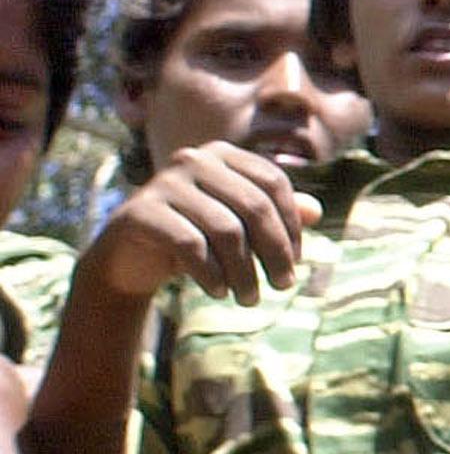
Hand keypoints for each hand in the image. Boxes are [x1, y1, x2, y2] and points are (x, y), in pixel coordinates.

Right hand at [82, 143, 320, 305]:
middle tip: (284, 286)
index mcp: (222, 154)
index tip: (297, 262)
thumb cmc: (195, 236)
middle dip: (275, 251)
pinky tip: (219, 293)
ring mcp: (164, 182)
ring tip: (250, 299)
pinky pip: (190, 244)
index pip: (273, 183)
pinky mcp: (140, 211)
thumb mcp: (238, 225)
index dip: (291, 225)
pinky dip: (210, 273)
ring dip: (244, 272)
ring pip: (225, 229)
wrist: (128, 257)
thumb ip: (274, 214)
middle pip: (254, 206)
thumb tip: (316, 211)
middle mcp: (194, 159)